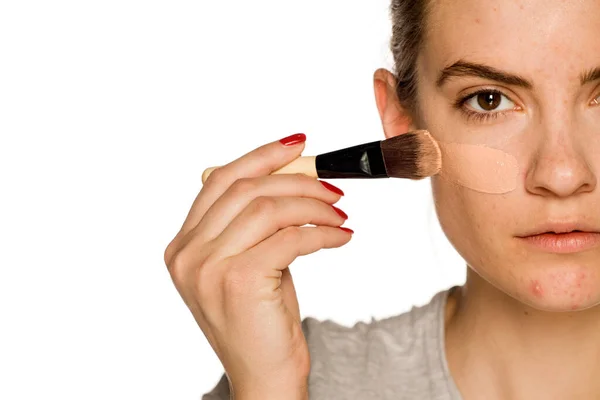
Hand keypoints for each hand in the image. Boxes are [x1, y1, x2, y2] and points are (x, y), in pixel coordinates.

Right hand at [164, 133, 352, 397]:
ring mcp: (207, 267)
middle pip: (245, 188)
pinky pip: (290, 237)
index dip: (261, 156)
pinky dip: (322, 232)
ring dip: (314, 206)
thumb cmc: (260, 320)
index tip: (297, 144)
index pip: (220, 180)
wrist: (263, 376)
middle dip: (297, 180)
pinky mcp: (238, 280)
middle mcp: (187, 254)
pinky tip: (341, 237)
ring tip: (339, 215)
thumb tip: (289, 172)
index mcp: (183, 245)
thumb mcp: (248, 262)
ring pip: (268, 208)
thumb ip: (253, 222)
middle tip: (332, 188)